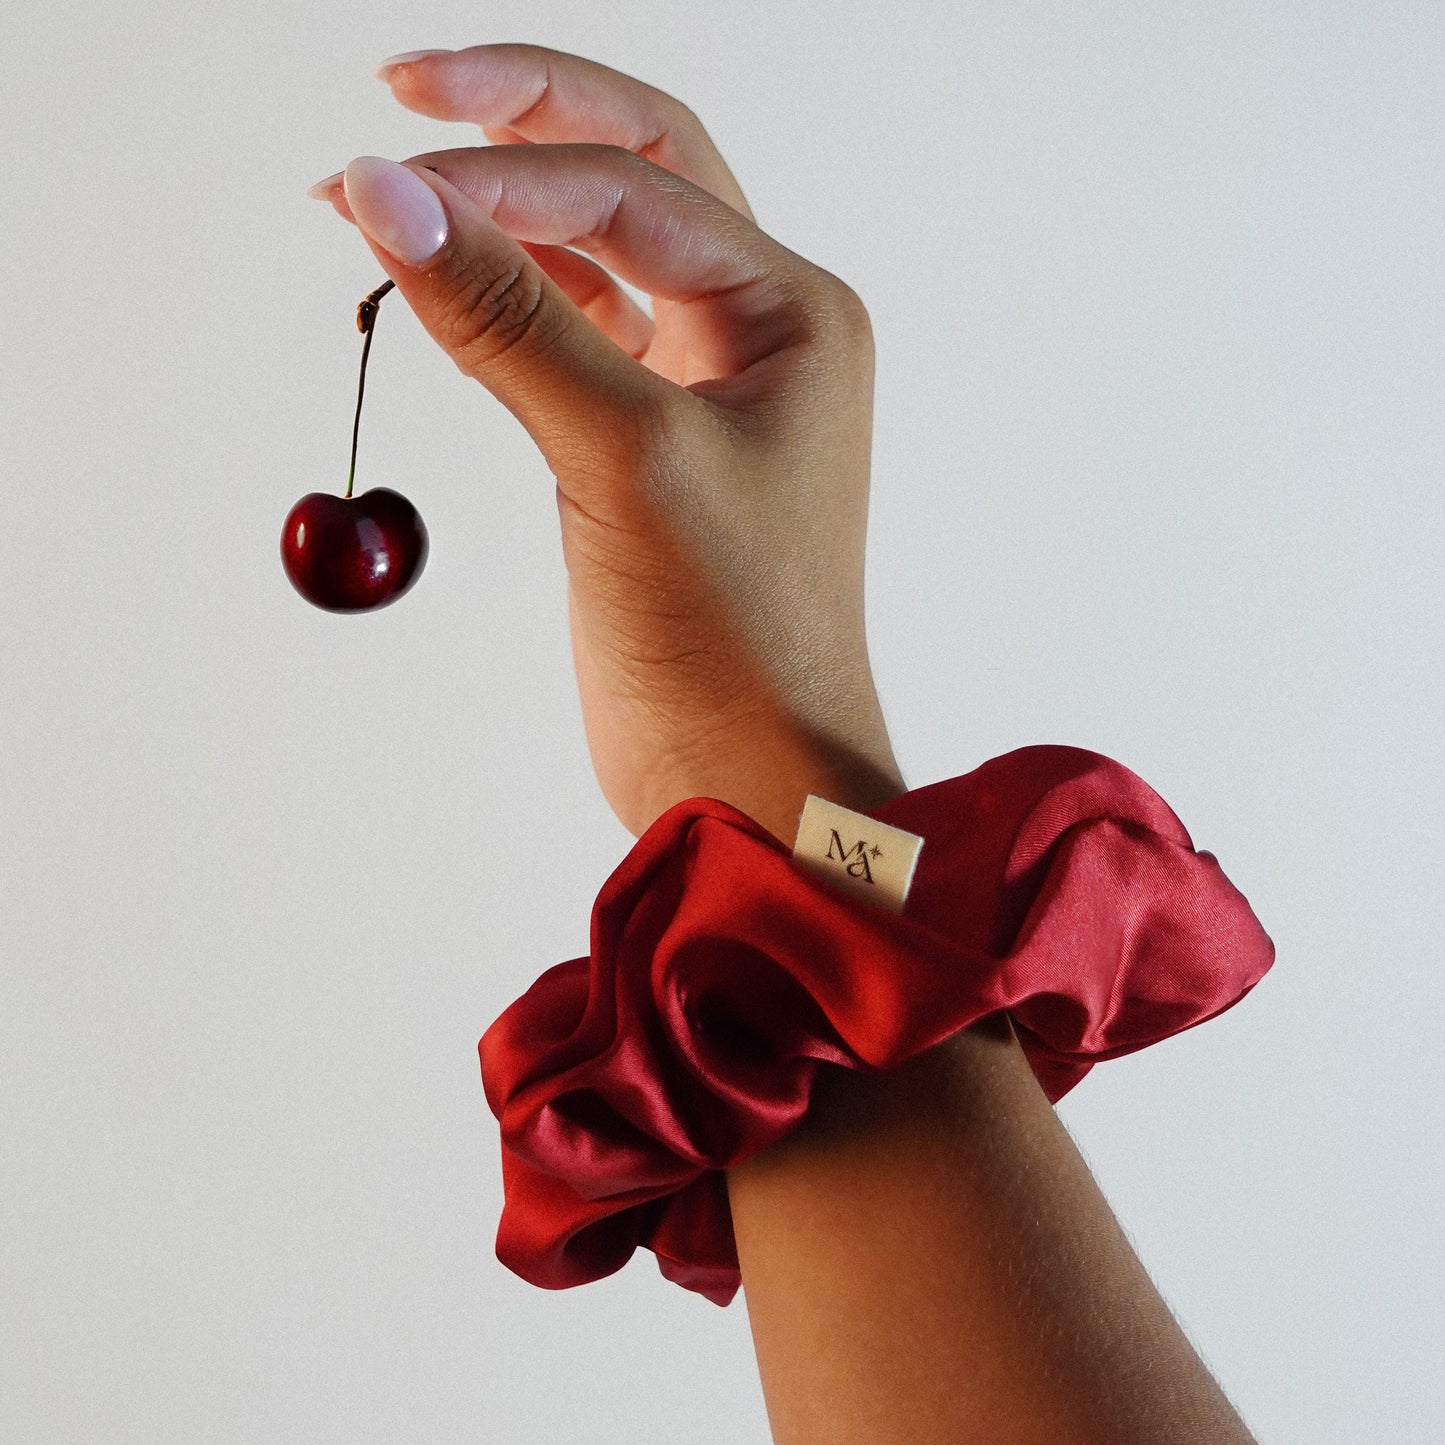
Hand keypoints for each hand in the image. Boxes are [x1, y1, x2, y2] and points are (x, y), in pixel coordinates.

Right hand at [311, 44, 904, 841]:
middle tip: (401, 83)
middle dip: (520, 121)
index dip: (503, 175)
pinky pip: (575, 333)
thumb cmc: (735, 640)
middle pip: (633, 170)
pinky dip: (507, 299)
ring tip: (383, 192)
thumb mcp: (623, 459)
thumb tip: (386, 192)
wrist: (752, 777)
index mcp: (792, 313)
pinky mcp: (650, 446)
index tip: (379, 187)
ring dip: (502, 211)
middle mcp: (759, 333)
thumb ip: (510, 322)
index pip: (633, 185)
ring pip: (599, 250)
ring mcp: (704, 387)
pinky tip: (443, 278)